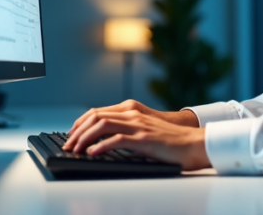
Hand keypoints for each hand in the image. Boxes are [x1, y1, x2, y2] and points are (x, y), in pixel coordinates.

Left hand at [66, 100, 198, 139]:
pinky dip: (101, 146)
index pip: (97, 112)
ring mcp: (138, 125)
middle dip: (77, 132)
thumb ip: (126, 130)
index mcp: (131, 110)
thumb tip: (101, 141)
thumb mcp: (143, 130)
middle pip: (96, 117)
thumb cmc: (170, 141)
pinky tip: (93, 153)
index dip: (80, 123)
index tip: (71, 135)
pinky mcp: (144, 139)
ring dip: (84, 138)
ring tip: (76, 150)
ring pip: (102, 125)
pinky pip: (117, 139)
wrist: (194, 143)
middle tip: (68, 145)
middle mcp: (132, 114)